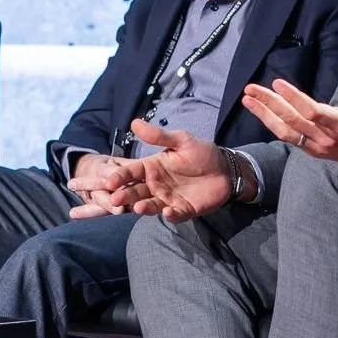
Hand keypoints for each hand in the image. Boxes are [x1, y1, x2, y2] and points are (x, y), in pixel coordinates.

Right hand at [71, 121, 234, 221]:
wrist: (226, 169)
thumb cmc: (202, 153)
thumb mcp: (182, 140)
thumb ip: (159, 136)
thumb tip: (134, 123)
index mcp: (152, 167)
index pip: (131, 172)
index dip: (120, 177)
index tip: (110, 181)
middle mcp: (156, 185)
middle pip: (136, 191)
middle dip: (125, 195)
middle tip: (115, 199)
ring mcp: (168, 198)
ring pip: (151, 205)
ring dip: (143, 207)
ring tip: (137, 207)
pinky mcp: (183, 210)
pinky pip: (174, 214)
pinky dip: (170, 215)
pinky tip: (167, 211)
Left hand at [241, 80, 337, 172]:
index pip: (312, 111)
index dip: (294, 98)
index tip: (277, 83)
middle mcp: (326, 138)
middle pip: (292, 120)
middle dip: (269, 104)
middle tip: (250, 89)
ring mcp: (319, 147)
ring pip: (287, 131)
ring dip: (265, 116)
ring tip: (248, 100)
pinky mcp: (316, 151)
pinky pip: (291, 138)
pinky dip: (275, 126)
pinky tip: (263, 115)